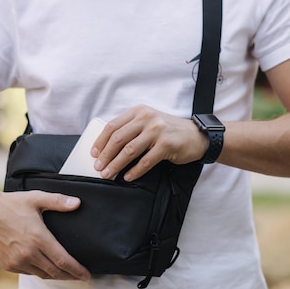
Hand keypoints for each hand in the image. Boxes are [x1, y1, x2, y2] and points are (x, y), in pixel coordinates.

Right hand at [0, 188, 90, 280]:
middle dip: (70, 276)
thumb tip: (78, 203)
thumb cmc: (12, 203)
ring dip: (55, 276)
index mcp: (38, 238)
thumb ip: (58, 201)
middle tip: (81, 276)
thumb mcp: (37, 198)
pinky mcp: (7, 265)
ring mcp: (16, 261)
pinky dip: (40, 272)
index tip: (87, 275)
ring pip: (42, 275)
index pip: (63, 261)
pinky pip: (29, 272)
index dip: (77, 270)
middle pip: (55, 272)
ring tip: (66, 274)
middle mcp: (27, 253)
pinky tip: (47, 268)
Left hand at [91, 105, 208, 180]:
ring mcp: (157, 131)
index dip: (100, 141)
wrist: (196, 136)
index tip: (93, 153)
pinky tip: (128, 177)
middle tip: (98, 167)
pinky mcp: (166, 145)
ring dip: (116, 164)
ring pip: (129, 150)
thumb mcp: (149, 122)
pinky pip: (146, 161)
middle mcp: (147, 118)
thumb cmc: (169, 131)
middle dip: (105, 155)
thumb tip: (107, 146)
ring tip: (108, 174)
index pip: (112, 125)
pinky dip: (135, 171)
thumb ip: (131, 128)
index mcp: (139, 111)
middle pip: (118, 138)